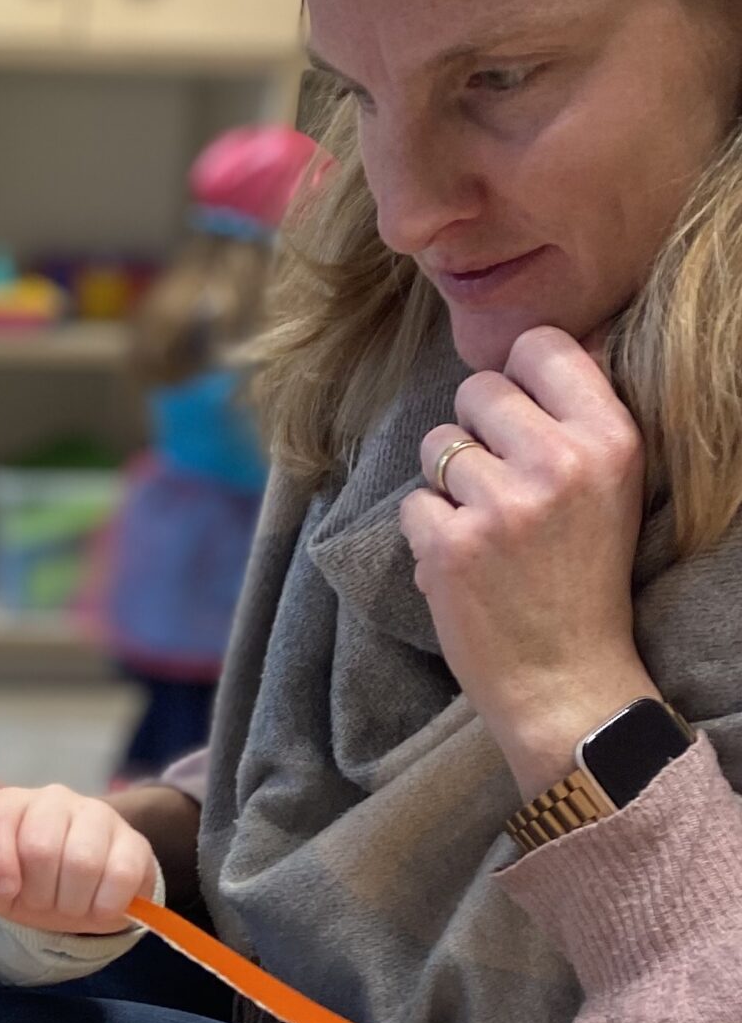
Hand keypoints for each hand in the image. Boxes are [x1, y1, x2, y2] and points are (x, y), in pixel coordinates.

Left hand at [0, 784, 156, 934]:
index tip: (6, 892)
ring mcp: (98, 815)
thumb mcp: (0, 893)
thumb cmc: (33, 886)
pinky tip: (100, 908)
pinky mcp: (135, 841)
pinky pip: (120, 875)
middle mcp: (54, 799)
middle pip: (40, 848)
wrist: (85, 895)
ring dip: (72, 903)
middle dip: (39, 893)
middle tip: (45, 903)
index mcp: (12, 805)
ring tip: (71, 906)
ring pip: (82, 862)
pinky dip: (105, 905)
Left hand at [403, 326, 658, 797]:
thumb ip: (578, 417)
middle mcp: (559, 462)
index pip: (541, 345)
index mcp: (609, 438)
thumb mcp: (610, 487)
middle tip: (496, 480)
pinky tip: (461, 561)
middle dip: (474, 429)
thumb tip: (533, 349)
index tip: (519, 413)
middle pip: (477, 390)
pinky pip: (411, 503)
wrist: (565, 677)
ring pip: (436, 445)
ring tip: (483, 526)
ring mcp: (501, 505)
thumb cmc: (583, 576)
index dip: (517, 375)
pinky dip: (426, 532)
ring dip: (446, 483)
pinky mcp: (451, 546)